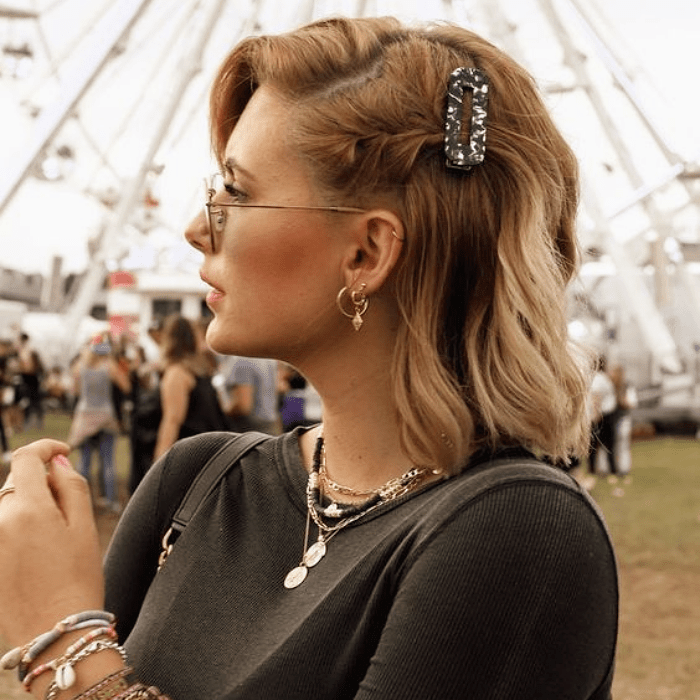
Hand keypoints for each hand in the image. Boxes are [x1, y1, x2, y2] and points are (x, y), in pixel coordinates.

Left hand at [0, 440, 103, 645]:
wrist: (55, 634)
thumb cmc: (77, 580)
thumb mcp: (84, 528)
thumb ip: (71, 486)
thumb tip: (56, 462)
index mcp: (27, 509)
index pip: (27, 458)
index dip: (46, 448)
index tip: (63, 452)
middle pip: (16, 483)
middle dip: (40, 483)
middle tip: (69, 508)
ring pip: (6, 508)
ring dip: (27, 508)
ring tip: (53, 540)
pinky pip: (3, 532)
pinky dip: (16, 530)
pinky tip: (36, 556)